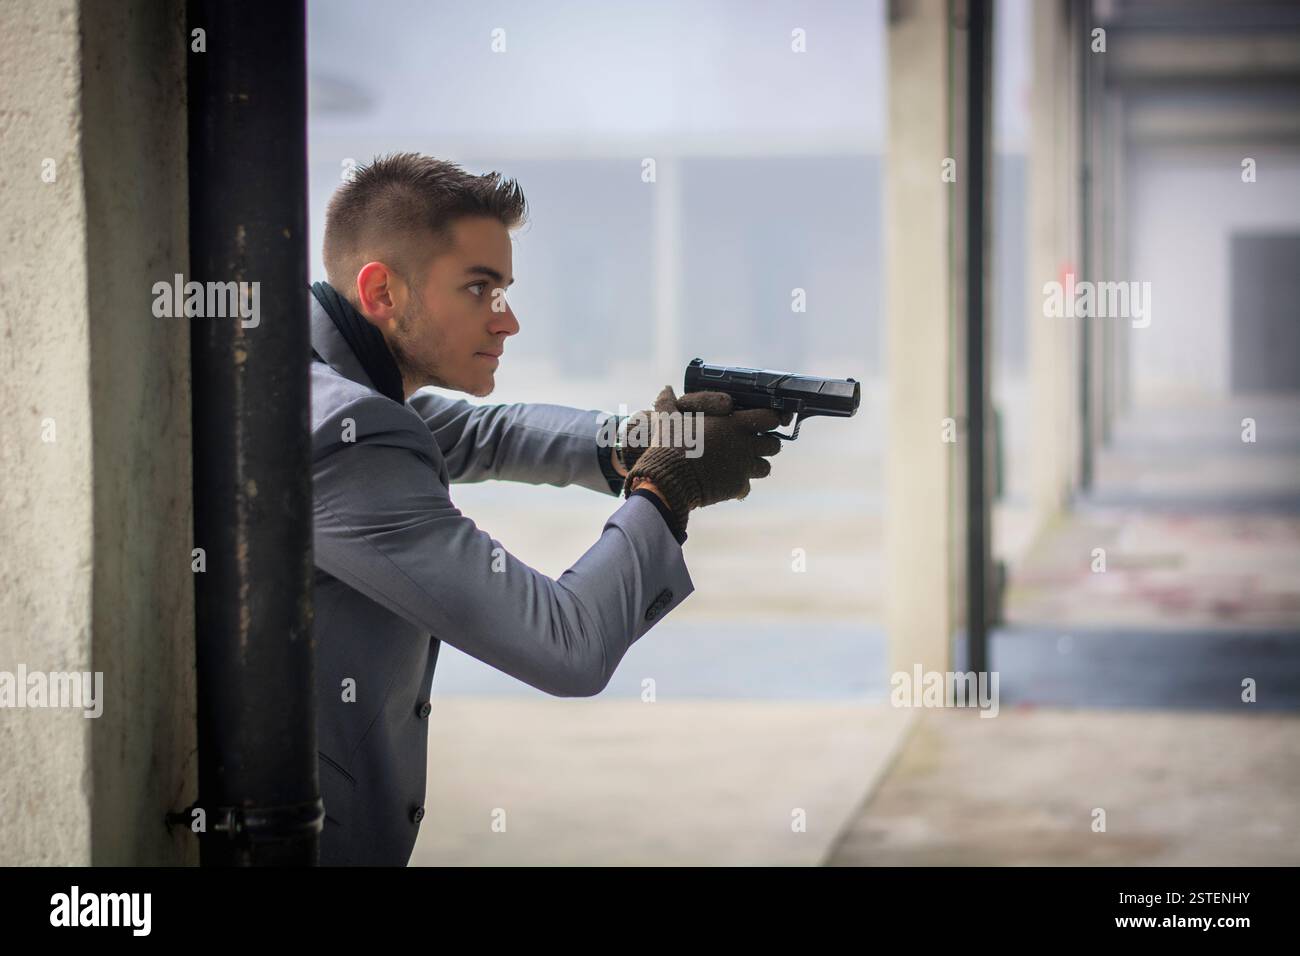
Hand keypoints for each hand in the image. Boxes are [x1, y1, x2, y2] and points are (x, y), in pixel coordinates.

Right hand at [622, 385, 786, 533]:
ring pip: (765, 468)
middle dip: (766, 444)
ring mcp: (743, 468)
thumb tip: (666, 388)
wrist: (669, 477)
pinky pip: (747, 488)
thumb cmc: (671, 443)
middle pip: (774, 445)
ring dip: (756, 465)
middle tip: (753, 444)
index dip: (770, 419)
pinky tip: (727, 483)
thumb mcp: (668, 417)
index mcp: (735, 424)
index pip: (770, 418)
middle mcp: (745, 445)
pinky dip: (739, 486)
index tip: (764, 421)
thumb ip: (669, 401)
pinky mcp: (736, 488)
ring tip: (742, 464)